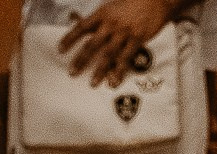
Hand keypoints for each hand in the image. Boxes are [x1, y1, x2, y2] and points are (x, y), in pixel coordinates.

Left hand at [61, 0, 177, 85]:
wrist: (156, 0)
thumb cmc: (132, 3)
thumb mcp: (111, 7)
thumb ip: (98, 20)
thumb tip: (79, 25)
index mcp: (103, 14)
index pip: (81, 27)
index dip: (70, 38)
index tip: (60, 50)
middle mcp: (112, 24)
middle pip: (92, 44)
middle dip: (81, 60)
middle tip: (72, 72)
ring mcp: (124, 32)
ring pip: (108, 54)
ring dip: (100, 70)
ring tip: (92, 83)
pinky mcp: (137, 39)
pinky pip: (126, 58)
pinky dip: (119, 71)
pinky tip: (114, 82)